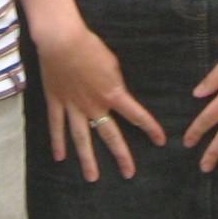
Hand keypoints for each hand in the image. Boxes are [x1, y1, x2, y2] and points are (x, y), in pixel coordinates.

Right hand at [32, 21, 163, 181]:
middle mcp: (94, 106)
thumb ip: (115, 83)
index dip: (150, 128)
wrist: (63, 41)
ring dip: (88, 159)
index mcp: (112, 94)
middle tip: (129, 173)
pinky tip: (60, 158)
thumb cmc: (91, 46)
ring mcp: (74, 107)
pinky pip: (57, 126)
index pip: (136, 115)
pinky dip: (57, 142)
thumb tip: (117, 94)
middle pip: (110, 135)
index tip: (160, 141)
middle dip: (121, 155)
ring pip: (81, 138)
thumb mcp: (113, 63)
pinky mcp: (57, 102)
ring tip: (92, 177)